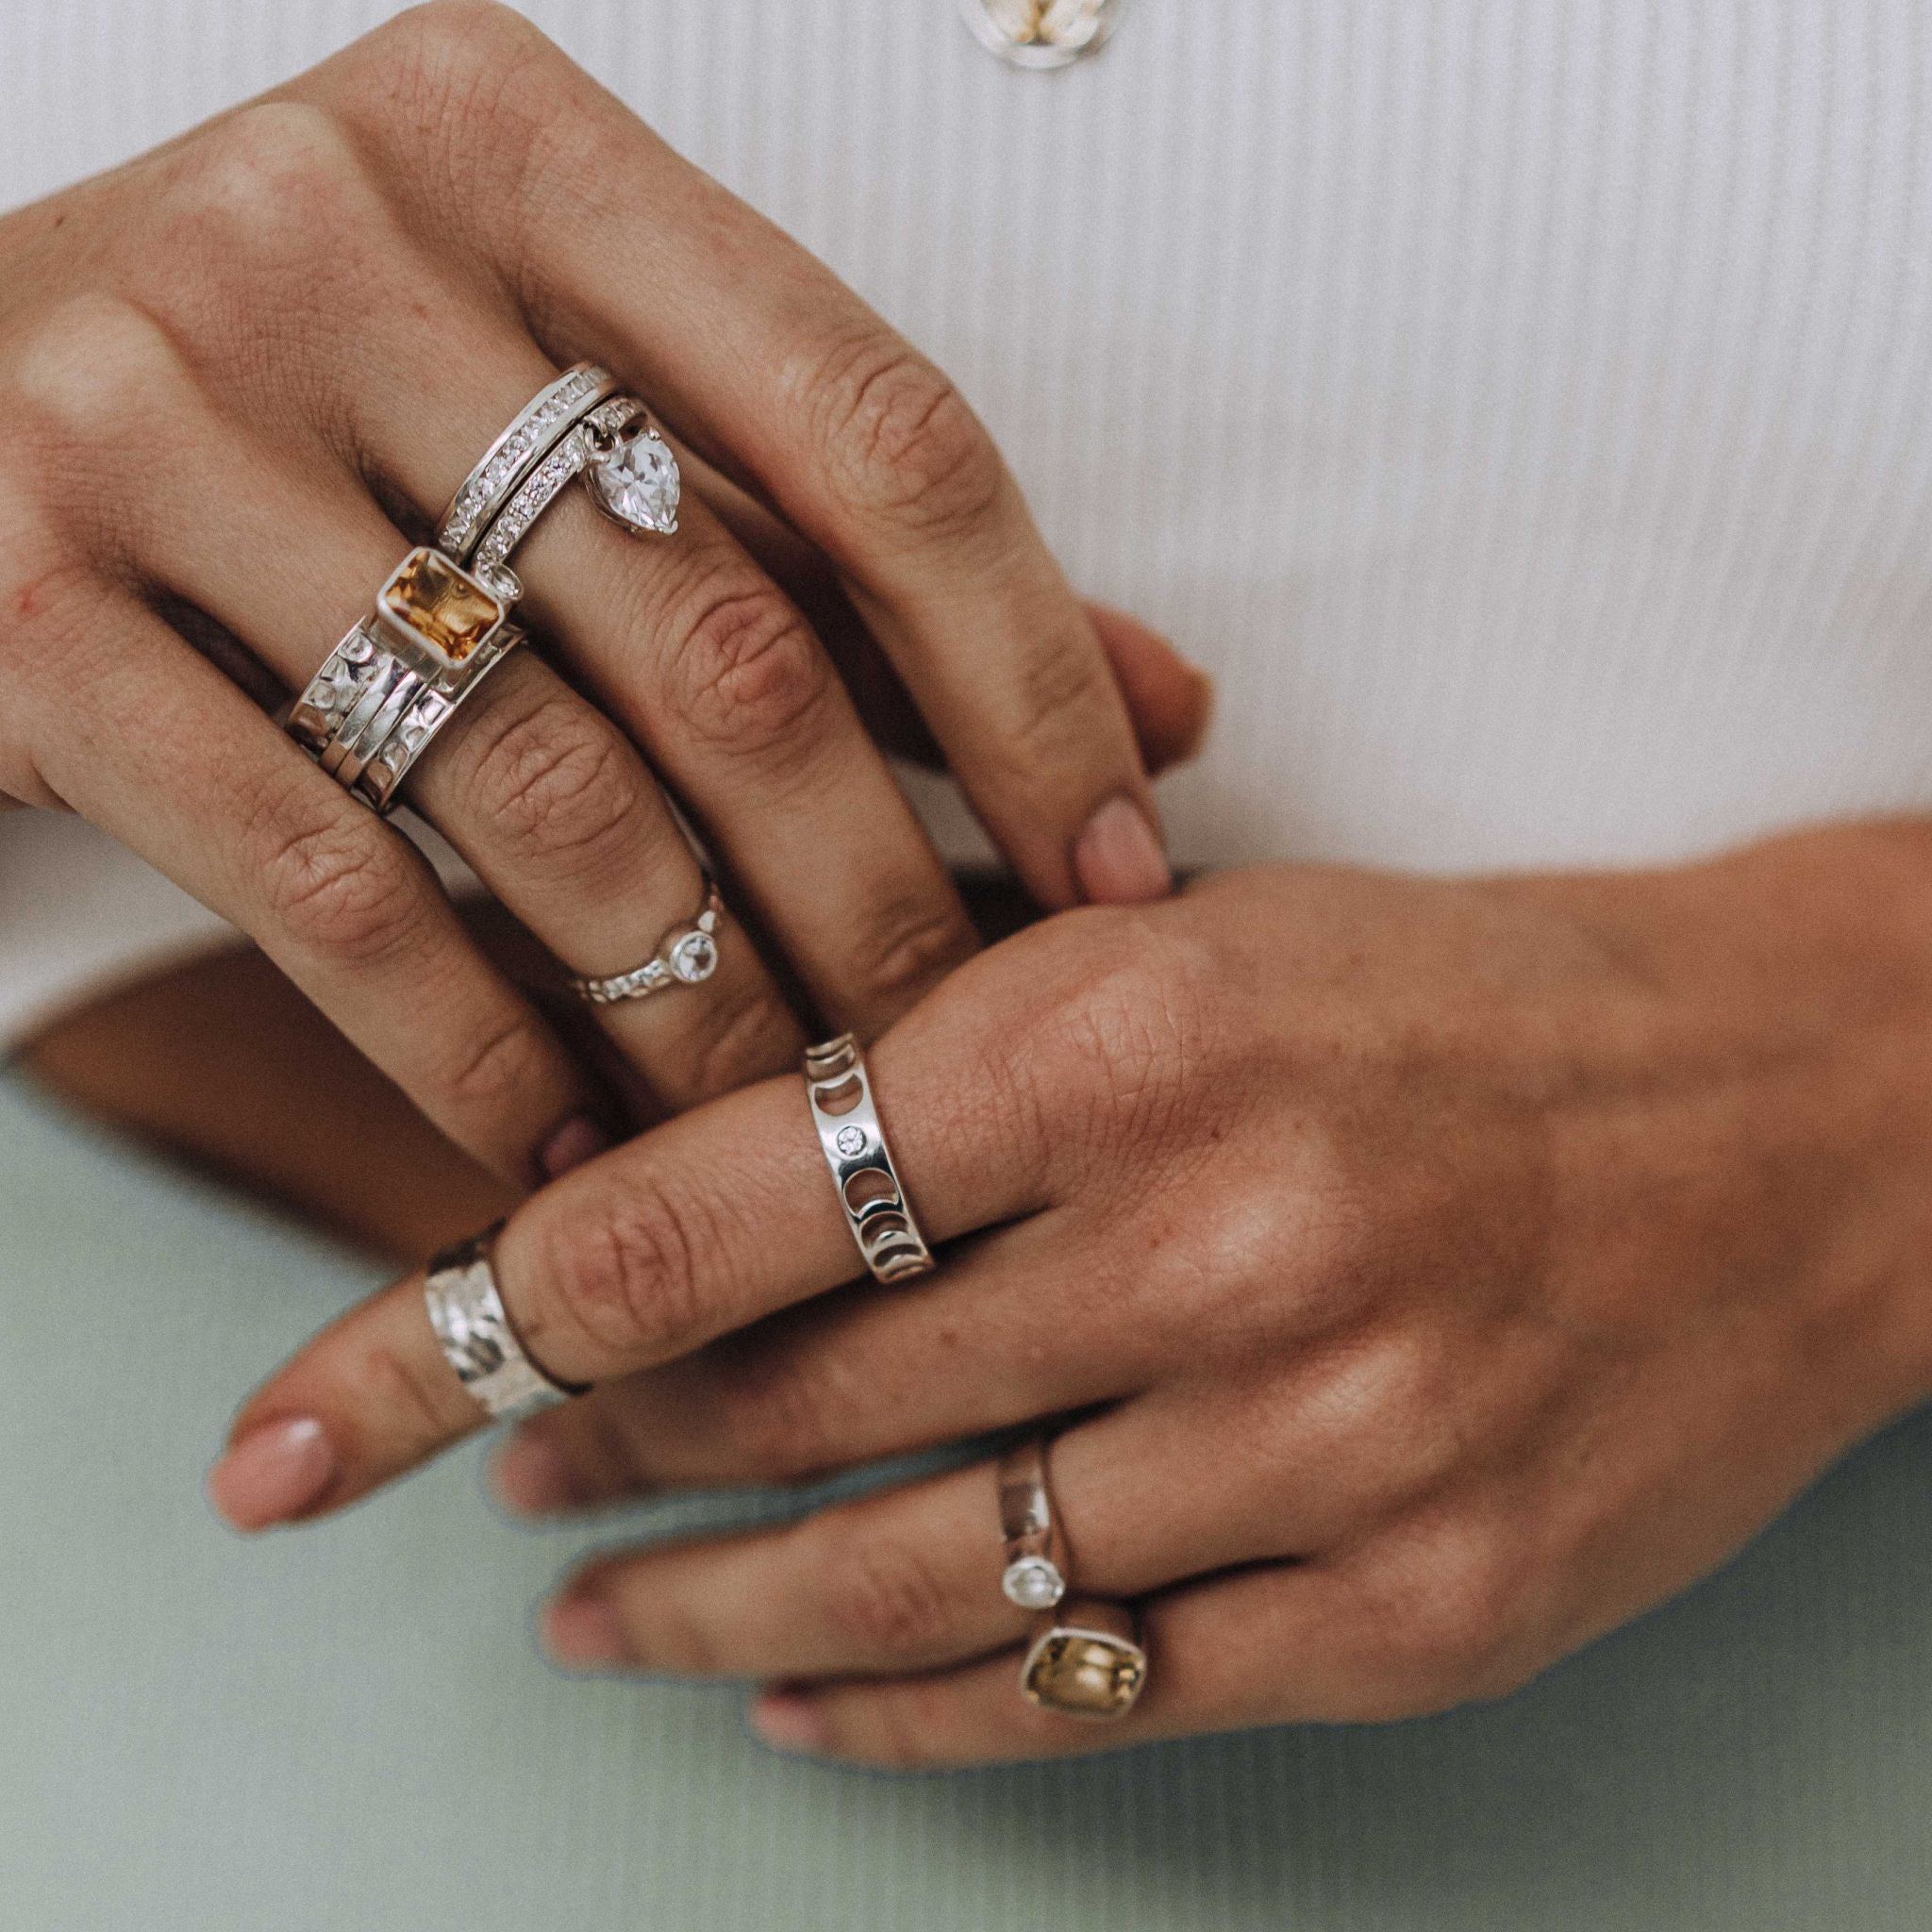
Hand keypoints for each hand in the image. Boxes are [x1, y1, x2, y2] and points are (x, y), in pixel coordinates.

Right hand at [0, 2, 1204, 1184]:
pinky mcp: (10, 605)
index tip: (1118, 860)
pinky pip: (328, 888)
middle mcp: (332, 233)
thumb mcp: (575, 413)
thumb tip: (1169, 710)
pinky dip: (477, 1050)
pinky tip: (569, 1151)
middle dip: (876, 896)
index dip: (1035, 673)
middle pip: (726, 643)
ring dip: (691, 1007)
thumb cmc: (304, 415)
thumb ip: (847, 548)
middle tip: (953, 1052)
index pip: (877, 429)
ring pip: (536, 792)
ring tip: (777, 1128)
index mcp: (518, 146)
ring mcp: (148, 407)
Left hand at [209, 823, 1931, 1763]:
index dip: (489, 1315)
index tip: (343, 1399)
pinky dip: (913, 1714)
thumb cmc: (1469, 996)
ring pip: (918, 1580)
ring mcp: (1331, 1452)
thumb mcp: (1198, 936)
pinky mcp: (1426, 1608)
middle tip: (498, 1469)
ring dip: (716, 1613)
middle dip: (600, 1453)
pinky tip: (806, 1701)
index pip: (718, 1201)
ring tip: (597, 1617)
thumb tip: (698, 1154)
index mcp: (1131, 1030)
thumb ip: (951, 1033)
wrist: (1794, 1115)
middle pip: (794, 1406)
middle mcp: (1222, 1246)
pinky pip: (1100, 1695)